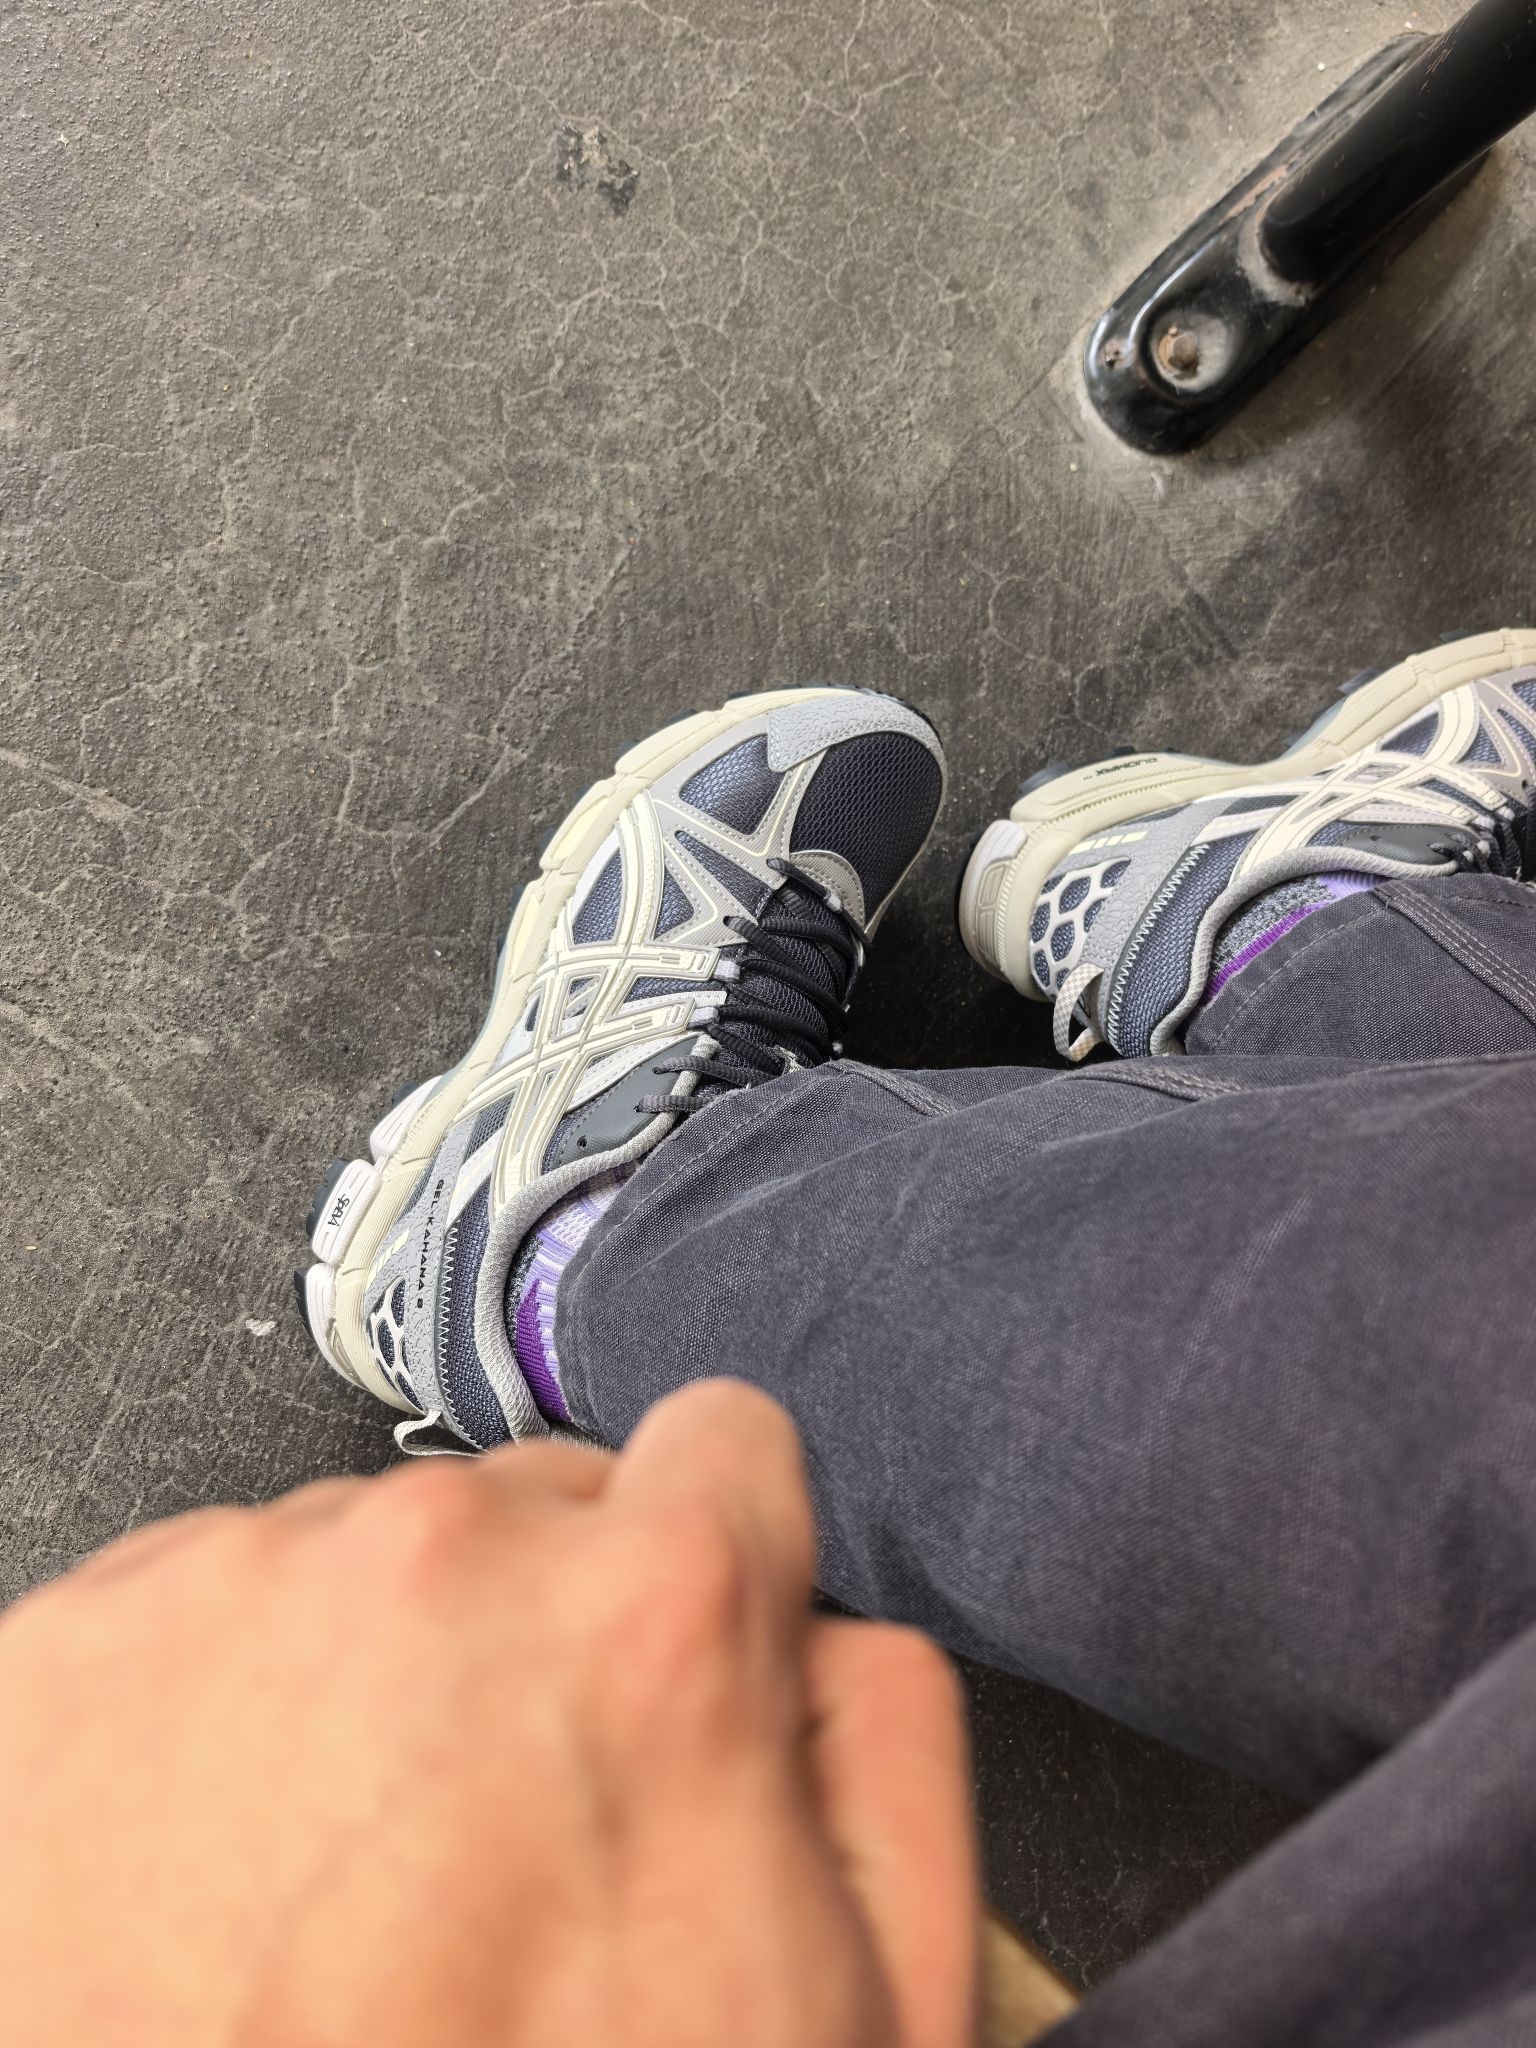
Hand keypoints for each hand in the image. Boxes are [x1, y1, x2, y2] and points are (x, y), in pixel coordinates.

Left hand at [0, 1381, 978, 2046]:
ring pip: (353, 1569)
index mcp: (646, 1622)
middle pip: (527, 1512)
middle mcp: (432, 1559)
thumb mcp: (846, 2015)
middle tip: (492, 1852)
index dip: (719, 1563)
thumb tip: (830, 1627)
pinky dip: (209, 1730)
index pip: (723, 1446)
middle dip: (535, 1640)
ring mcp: (225, 1593)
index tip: (666, 1667)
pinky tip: (212, 1899)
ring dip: (365, 1691)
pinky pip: (191, 1627)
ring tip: (335, 1906)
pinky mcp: (61, 1658)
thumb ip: (884, 1751)